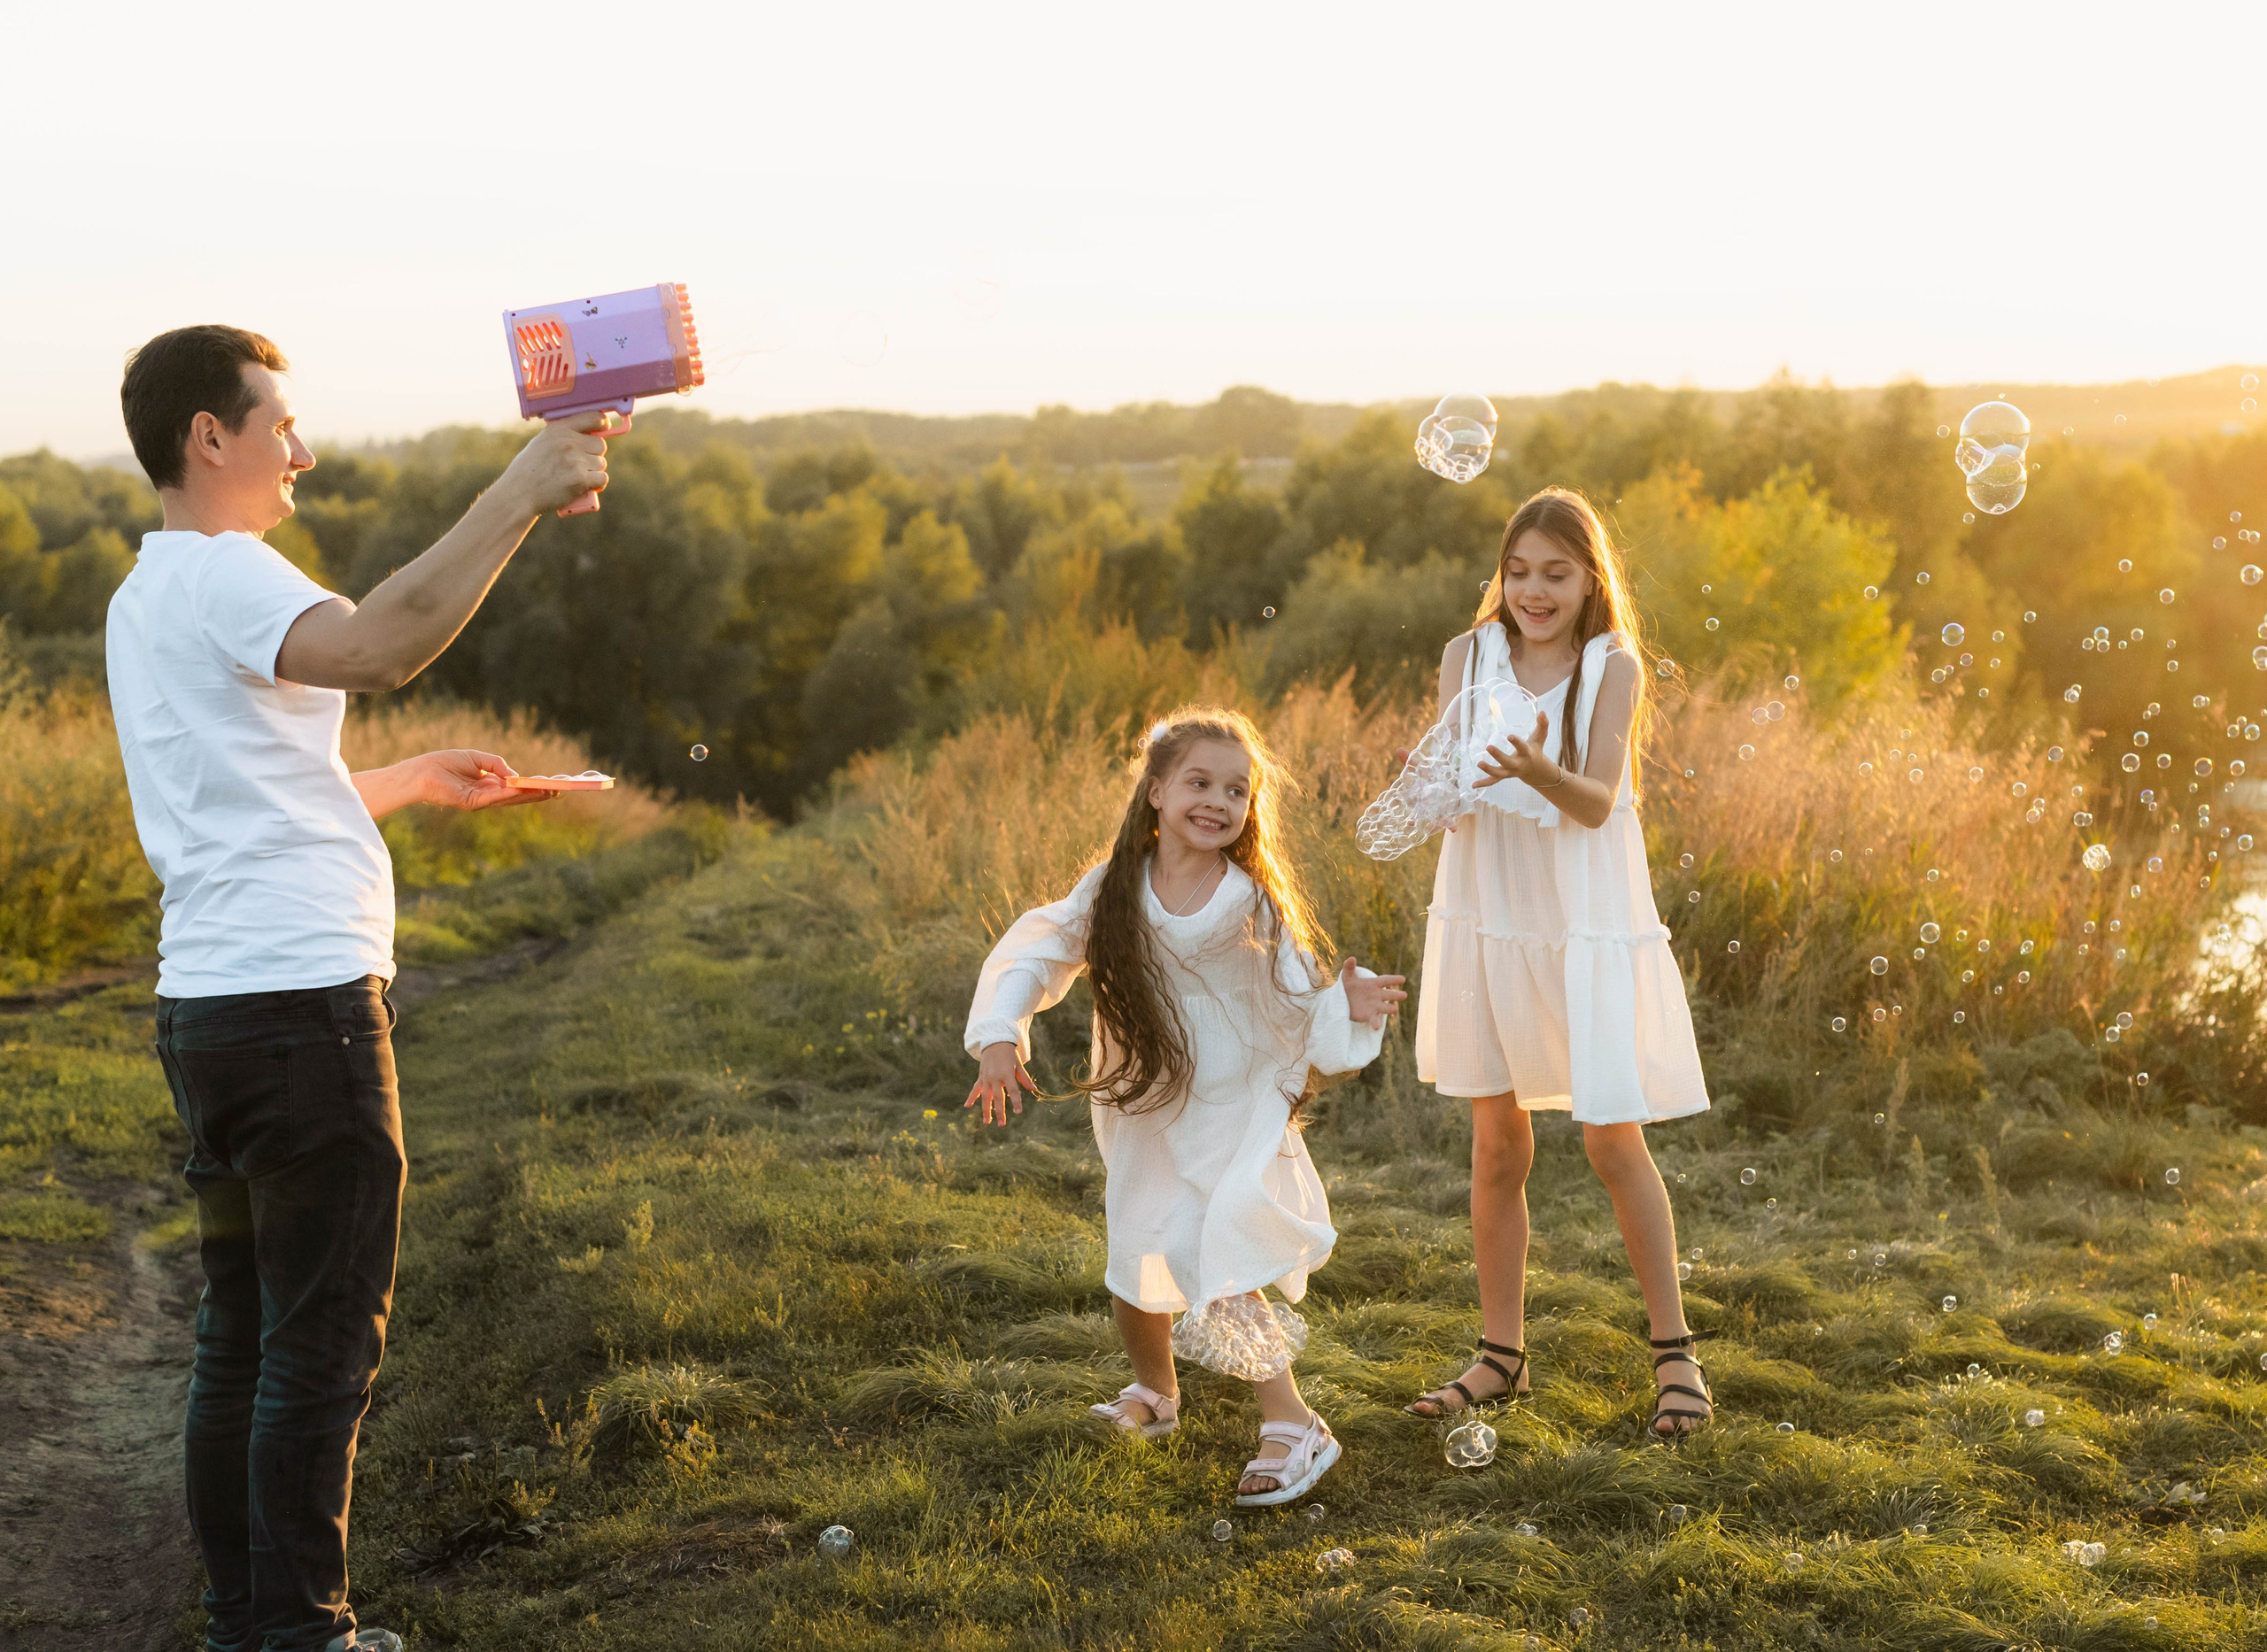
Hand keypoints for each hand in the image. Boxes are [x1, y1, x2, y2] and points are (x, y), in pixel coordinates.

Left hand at [414, 748, 548, 811]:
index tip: (550, 784)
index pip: (515, 787)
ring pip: (509, 799)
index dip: (532, 786)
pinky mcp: (472, 803)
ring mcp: (481, 801)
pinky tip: (522, 788)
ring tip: (546, 791)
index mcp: (489, 785)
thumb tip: (515, 776)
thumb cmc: (445, 762)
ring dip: (528, 795)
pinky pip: (494, 798)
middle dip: (536, 793)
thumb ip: (497, 765)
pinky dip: (509, 793)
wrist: (422, 771)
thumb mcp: (477, 759)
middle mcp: (487, 795)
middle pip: (517, 796)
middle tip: (557, 790)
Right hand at [497, 409, 614, 516]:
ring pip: (601, 463)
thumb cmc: (529, 470)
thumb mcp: (542, 442)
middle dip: (594, 455)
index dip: (602, 422)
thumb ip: (563, 436)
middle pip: (600, 445)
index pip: (592, 417)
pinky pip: (602, 478)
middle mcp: (568, 442)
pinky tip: (587, 487)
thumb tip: (588, 433)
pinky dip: (597, 484)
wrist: (519, 493)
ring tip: (576, 477)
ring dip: (593, 471)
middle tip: (580, 464)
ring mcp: (574, 460)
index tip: (604, 426)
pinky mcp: (580, 479)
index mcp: (558, 429)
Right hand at [966, 1041, 1035, 1126]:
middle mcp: (995, 1078)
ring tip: (987, 1122)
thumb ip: (1024, 1078)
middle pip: (998, 1098)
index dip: (1016, 1101)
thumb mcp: (1018, 1065)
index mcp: (1006, 1074)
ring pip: (986, 1097)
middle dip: (1000, 1112)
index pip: (1013, 1091)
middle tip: (1002, 1124)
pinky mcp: (981, 1078)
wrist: (994, 1042)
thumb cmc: (1009, 1054)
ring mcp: (986, 1078)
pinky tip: (967, 1106)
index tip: (1018, 1112)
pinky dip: (971, 1097)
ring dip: (986, 1110)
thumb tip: (1033, 1090)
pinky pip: (975, 1089)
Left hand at [1340, 956, 1407, 1026]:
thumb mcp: (1346, 977)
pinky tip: (1376, 1027)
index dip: (1394, 979)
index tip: (1403, 979)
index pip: (1386, 980)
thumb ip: (1349, 968)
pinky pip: (1375, 1020)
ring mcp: (1375, 1006)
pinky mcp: (1370, 1016)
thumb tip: (1351, 958)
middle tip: (1404, 995)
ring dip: (1391, 1009)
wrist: (1341, 1002)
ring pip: (1386, 1008)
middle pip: (1390, 995)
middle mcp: (1377, 995)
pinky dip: (1376, 1023)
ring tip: (1394, 1010)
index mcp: (1373, 984)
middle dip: (1397, 995)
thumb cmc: (1346, 987)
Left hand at [1476, 710, 1562, 788]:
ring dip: (1489, 770)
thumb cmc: (1535, 750)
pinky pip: (1494, 781)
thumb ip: (1542, 725)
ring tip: (1479, 764)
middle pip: (1508, 762)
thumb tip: (1542, 712)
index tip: (1509, 736)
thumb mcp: (1540, 738)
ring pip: (1499, 773)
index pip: (1522, 748)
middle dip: (1499, 756)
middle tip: (1488, 747)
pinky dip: (1484, 783)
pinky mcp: (1504, 775)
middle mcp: (1518, 764)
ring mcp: (1510, 772)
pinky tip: (1473, 785)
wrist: (1536, 770)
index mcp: (1527, 754)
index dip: (1516, 742)